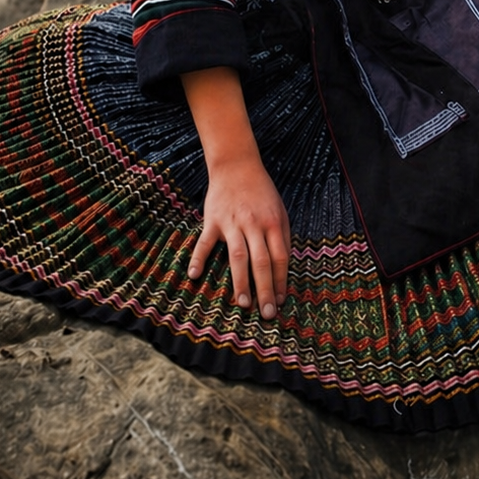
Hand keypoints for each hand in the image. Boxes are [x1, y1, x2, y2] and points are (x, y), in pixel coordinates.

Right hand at [187, 153, 290, 319]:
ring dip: (240, 282)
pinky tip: (194, 275)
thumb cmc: (261, 192)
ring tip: (243, 304)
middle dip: (265, 290)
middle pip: (261, 262)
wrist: (237, 165)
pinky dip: (199, 258)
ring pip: (238, 256)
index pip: (280, 258)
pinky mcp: (213, 220)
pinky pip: (205, 242)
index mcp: (273, 223)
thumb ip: (283, 237)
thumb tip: (284, 268)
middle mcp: (254, 224)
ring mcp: (232, 222)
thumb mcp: (280, 210)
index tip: (279, 302)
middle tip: (266, 314)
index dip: (280, 282)